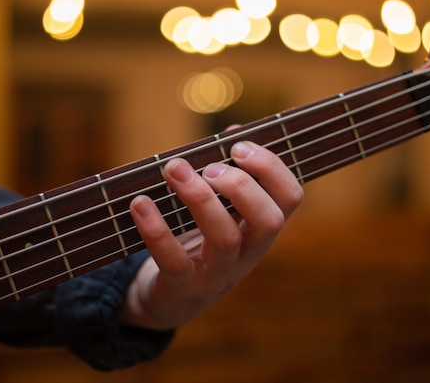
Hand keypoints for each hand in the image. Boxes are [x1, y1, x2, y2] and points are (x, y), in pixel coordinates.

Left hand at [118, 141, 303, 329]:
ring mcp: (218, 276)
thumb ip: (227, 174)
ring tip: (174, 170)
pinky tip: (140, 204)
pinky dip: (156, 230)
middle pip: (268, 220)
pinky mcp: (183, 290)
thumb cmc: (195, 243)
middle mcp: (247, 254)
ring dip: (199, 198)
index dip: (271, 167)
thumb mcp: (217, 212)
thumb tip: (235, 130)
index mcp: (259, 229)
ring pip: (225, 239)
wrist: (168, 300)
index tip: (238, 146)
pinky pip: (174, 262)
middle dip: (241, 185)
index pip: (289, 198)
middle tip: (210, 168)